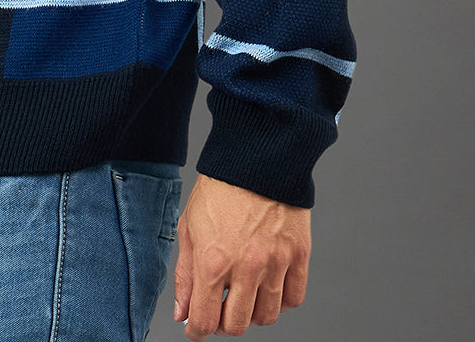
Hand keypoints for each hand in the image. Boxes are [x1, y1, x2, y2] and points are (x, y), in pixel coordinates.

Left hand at [173, 175, 310, 336]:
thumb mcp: (189, 227)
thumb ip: (185, 274)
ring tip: (244, 293)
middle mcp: (246, 267)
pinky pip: (293, 299)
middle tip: (220, 306)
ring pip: (266, 317)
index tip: (195, 326)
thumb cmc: (219, 189)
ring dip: (252, 313)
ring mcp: (275, 263)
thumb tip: (183, 312)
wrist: (256, 158)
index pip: (205, 321)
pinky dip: (280, 301)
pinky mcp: (299, 256)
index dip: (196, 329)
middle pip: (237, 326)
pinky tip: (267, 285)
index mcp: (213, 261)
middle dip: (224, 322)